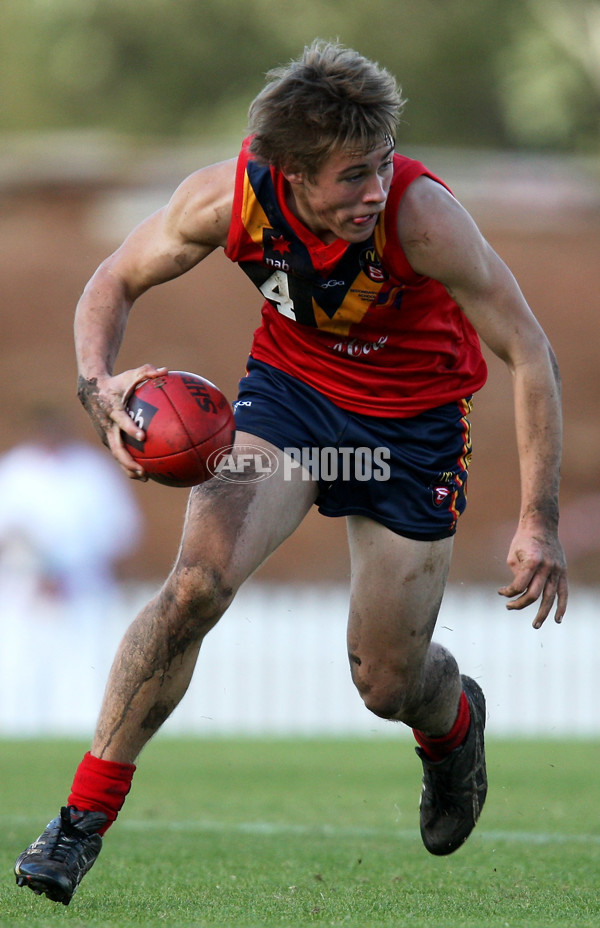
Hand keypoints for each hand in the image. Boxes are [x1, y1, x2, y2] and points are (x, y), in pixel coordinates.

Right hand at [77, 364, 166, 478]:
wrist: (91, 390)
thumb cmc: (116, 382)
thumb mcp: (131, 374)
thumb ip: (147, 372)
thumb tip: (166, 371)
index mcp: (113, 410)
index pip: (121, 420)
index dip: (130, 428)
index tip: (142, 437)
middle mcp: (107, 426)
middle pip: (116, 447)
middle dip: (128, 460)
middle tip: (143, 470)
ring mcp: (106, 435)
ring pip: (117, 455)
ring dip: (129, 467)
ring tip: (145, 478)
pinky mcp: (108, 439)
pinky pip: (118, 454)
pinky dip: (129, 464)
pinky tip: (145, 473)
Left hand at [498, 523, 567, 628]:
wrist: (542, 526)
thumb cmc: (523, 540)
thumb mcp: (513, 554)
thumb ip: (517, 575)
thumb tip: (520, 591)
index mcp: (532, 562)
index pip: (519, 586)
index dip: (508, 592)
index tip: (501, 591)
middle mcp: (546, 567)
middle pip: (534, 594)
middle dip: (520, 604)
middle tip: (510, 608)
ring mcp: (557, 570)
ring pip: (550, 597)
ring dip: (543, 613)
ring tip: (535, 625)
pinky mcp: (563, 572)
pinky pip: (564, 593)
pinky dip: (561, 607)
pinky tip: (557, 619)